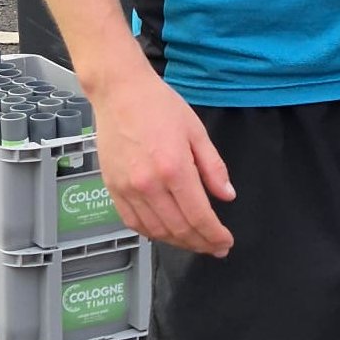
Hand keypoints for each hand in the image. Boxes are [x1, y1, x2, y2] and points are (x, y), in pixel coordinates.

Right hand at [90, 50, 235, 255]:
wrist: (119, 92)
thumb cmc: (160, 105)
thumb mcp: (196, 131)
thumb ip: (213, 167)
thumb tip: (227, 196)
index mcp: (174, 168)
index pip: (199, 216)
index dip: (215, 235)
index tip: (226, 242)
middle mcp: (149, 184)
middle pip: (179, 229)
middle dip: (201, 243)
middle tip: (216, 247)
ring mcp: (127, 188)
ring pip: (156, 231)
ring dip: (178, 242)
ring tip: (195, 242)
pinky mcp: (113, 188)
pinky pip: (133, 222)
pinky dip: (152, 233)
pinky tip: (166, 233)